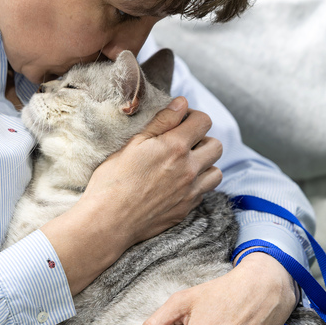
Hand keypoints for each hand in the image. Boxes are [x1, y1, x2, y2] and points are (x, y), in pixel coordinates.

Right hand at [83, 97, 222, 246]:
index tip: (180, 121)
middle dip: (203, 139)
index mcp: (174, 147)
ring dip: (205, 164)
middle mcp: (189, 169)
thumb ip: (161, 121)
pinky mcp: (186, 209)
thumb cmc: (113, 180)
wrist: (108, 221)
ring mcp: (190, 192)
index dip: (192, 116)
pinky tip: (177, 184)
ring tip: (184, 164)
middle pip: (216, 145)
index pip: (204, 121)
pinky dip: (196, 185)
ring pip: (216, 171)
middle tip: (183, 142)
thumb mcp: (132, 144)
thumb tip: (182, 103)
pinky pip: (204, 192)